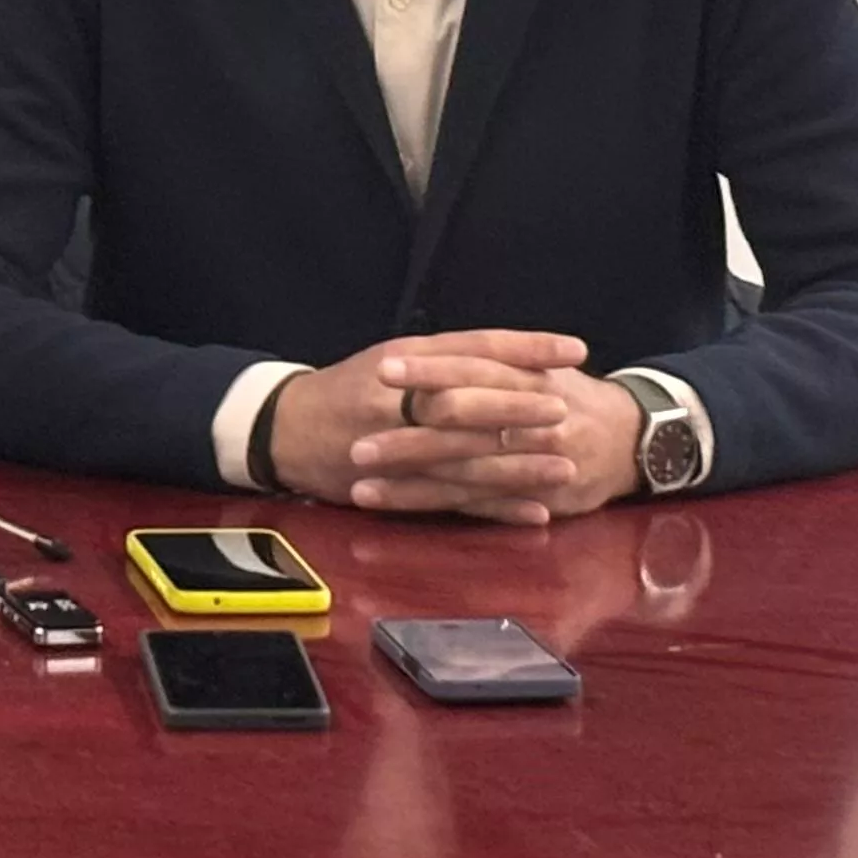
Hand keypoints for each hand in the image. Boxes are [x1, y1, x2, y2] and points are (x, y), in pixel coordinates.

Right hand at [265, 331, 589, 524]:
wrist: (284, 429)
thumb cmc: (348, 391)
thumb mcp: (393, 358)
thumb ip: (448, 360)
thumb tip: (515, 359)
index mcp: (407, 357)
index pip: (477, 346)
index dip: (527, 347)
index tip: (574, 349)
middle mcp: (401, 397)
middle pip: (470, 400)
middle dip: (521, 408)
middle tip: (567, 411)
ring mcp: (396, 444)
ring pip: (466, 455)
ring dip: (518, 464)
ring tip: (564, 468)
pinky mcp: (393, 486)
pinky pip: (452, 500)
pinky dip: (496, 507)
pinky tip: (534, 511)